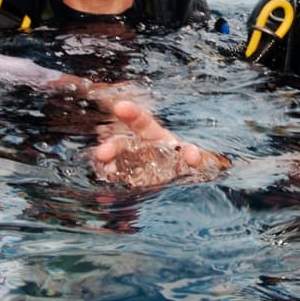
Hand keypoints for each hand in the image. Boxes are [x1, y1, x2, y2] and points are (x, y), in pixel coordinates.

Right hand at [91, 99, 227, 187]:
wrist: (186, 180)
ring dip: (106, 166)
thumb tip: (192, 155)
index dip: (131, 113)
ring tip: (105, 172)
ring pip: (113, 161)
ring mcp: (132, 165)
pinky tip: (106, 193)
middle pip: (121, 144)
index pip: (141, 121)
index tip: (120, 107)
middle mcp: (139, 148)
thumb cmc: (190, 162)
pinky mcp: (130, 181)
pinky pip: (117, 181)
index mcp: (154, 136)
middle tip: (102, 154)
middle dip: (110, 147)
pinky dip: (110, 187)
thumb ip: (196, 155)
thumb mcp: (197, 157)